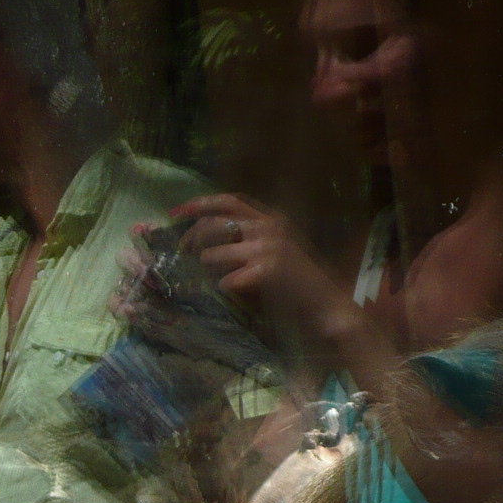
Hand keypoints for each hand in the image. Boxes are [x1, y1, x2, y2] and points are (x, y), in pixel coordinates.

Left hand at [172, 193, 355, 340]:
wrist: (326, 301)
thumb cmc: (298, 278)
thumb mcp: (276, 246)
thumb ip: (248, 235)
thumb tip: (203, 233)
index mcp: (272, 217)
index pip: (229, 200)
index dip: (200, 203)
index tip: (176, 211)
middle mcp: (269, 227)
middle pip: (215, 224)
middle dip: (192, 236)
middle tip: (182, 249)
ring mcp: (268, 248)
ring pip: (213, 254)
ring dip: (206, 266)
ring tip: (212, 275)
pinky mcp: (266, 271)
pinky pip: (227, 280)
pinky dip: (224, 287)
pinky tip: (231, 291)